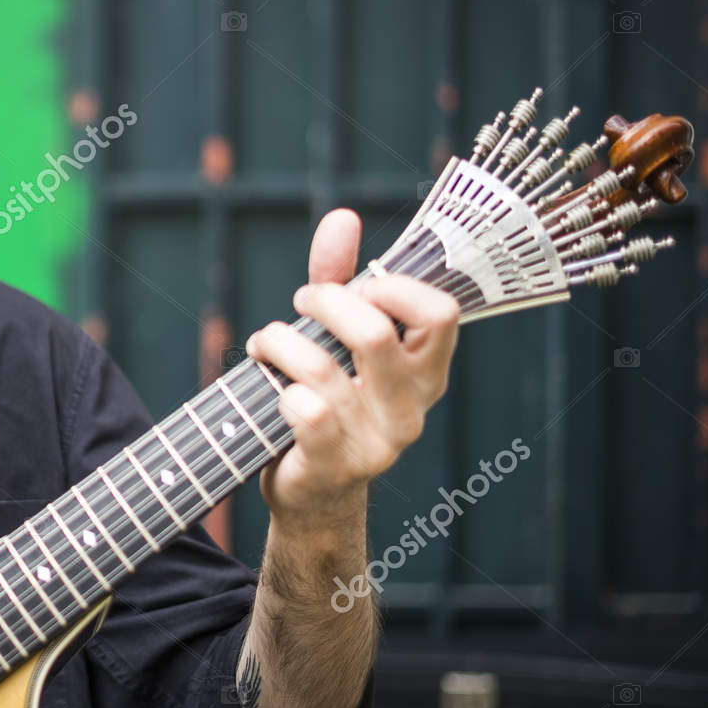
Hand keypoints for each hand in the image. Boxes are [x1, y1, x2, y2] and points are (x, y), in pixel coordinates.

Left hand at [244, 208, 459, 532]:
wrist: (311, 492)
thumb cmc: (325, 400)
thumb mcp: (336, 337)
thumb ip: (341, 277)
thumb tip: (343, 216)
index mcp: (426, 371)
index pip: (441, 312)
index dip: (392, 286)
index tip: (357, 285)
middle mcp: (412, 408)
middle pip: (373, 332)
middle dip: (323, 302)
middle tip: (302, 302)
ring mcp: (378, 443)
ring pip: (319, 368)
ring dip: (278, 342)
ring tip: (265, 343)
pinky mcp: (336, 466)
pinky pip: (303, 410)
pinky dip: (275, 388)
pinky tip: (269, 388)